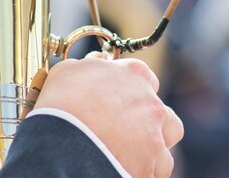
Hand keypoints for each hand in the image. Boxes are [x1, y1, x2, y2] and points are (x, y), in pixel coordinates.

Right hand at [34, 56, 183, 177]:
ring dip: (151, 149)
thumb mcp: (69, 72)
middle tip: (123, 131)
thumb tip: (95, 62)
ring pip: (165, 144)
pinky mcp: (153, 168)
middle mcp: (152, 105)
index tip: (117, 99)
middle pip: (162, 113)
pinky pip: (156, 171)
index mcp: (134, 75)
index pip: (144, 77)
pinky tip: (123, 169)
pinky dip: (144, 171)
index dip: (131, 90)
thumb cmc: (62, 105)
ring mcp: (156, 138)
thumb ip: (90, 65)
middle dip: (148, 122)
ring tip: (126, 155)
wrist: (64, 147)